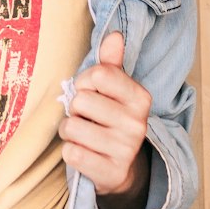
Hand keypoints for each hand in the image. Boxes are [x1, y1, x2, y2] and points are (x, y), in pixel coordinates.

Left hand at [58, 31, 151, 208]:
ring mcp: (125, 150)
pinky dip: (70, 152)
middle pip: (80, 100)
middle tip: (86, 118)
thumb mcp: (114, 91)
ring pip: (71, 127)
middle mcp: (137, 123)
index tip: (90, 92)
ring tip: (83, 135)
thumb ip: (111, 63)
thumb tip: (114, 36)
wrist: (120, 168)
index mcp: (140, 98)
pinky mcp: (111, 173)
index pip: (97, 74)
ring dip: (69, 131)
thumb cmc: (110, 120)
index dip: (84, 82)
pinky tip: (83, 153)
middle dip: (75, 109)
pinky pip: (71, 153)